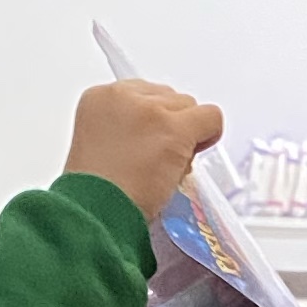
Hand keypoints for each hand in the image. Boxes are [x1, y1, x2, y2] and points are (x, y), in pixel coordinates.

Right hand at [65, 77, 220, 221]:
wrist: (96, 213)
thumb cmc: (96, 193)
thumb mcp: (100, 146)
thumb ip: (127, 129)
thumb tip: (159, 133)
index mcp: (99, 97)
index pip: (142, 93)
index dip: (151, 121)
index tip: (148, 142)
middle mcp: (123, 96)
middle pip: (167, 97)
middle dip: (169, 126)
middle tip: (156, 159)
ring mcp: (151, 111)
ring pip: (189, 106)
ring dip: (186, 134)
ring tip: (165, 165)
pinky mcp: (175, 128)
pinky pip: (211, 118)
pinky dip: (209, 135)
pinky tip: (192, 155)